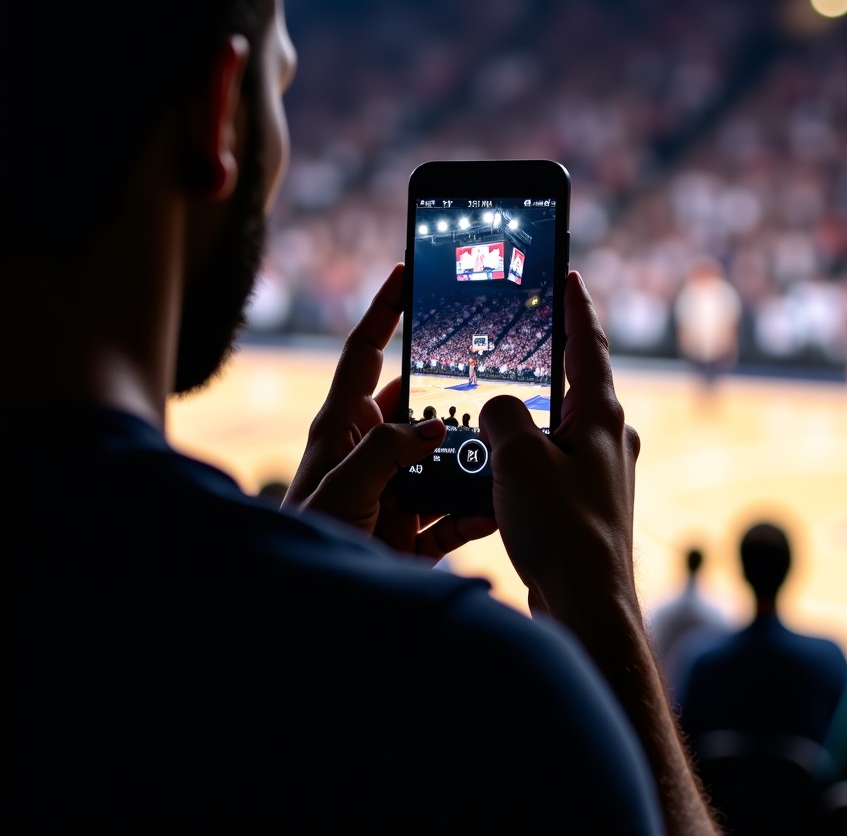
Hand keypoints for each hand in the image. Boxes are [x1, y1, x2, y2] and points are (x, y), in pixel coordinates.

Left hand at [283, 264, 496, 558]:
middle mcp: (372, 450)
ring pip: (444, 456)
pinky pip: (455, 510)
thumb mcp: (341, 490)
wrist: (310, 608)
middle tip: (491, 378)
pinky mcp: (414, 526)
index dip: (384, 310)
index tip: (407, 272)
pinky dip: (476, 510)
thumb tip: (433, 426)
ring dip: (471, 455)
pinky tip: (498, 508)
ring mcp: (396, 487)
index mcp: (344, 426)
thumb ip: (385, 451)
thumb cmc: (309, 539)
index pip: (364, 352)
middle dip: (453, 394)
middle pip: (420, 404)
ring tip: (504, 447)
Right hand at [480, 271, 640, 618]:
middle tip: (516, 349)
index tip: (571, 276)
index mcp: (600, 414)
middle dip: (544, 369)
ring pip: (559, 431)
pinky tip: (500, 474)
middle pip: (573, 386)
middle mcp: (610, 438)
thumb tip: (501, 411)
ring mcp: (604, 473)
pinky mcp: (590, 505)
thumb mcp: (516, 455)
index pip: (588, 343)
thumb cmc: (560, 526)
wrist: (587, 604)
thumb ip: (502, 413)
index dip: (577, 306)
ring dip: (529, 423)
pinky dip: (529, 461)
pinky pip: (554, 466)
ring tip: (491, 422)